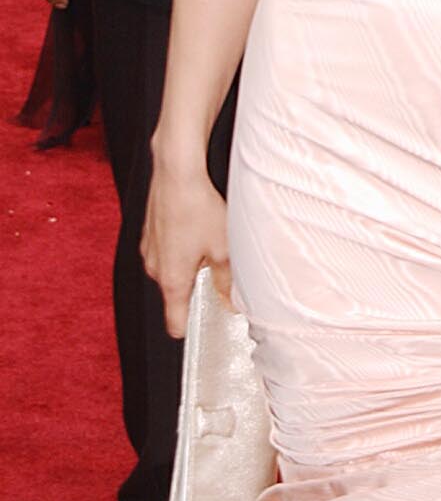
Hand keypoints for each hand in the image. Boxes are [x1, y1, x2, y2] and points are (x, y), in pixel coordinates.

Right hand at [141, 150, 230, 340]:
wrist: (175, 173)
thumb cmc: (198, 209)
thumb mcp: (224, 249)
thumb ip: (227, 281)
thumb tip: (231, 301)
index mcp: (172, 281)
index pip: (174, 322)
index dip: (190, 327)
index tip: (203, 324)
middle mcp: (155, 269)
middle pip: (177, 293)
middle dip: (198, 285)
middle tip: (221, 268)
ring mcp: (150, 249)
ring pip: (173, 268)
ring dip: (190, 262)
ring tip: (210, 241)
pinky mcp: (150, 231)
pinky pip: (167, 248)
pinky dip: (181, 243)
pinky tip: (197, 226)